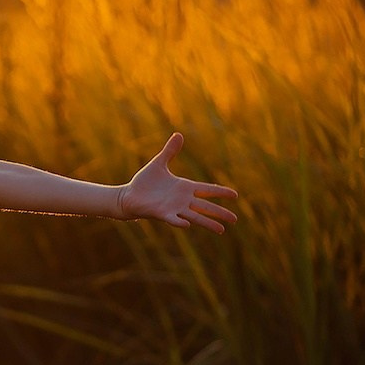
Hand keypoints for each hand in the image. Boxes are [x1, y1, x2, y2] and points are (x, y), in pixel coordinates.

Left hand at [120, 133, 238, 232]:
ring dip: (208, 222)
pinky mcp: (162, 214)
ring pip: (195, 216)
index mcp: (184, 188)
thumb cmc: (145, 182)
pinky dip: (179, 222)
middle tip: (235, 219)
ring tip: (221, 230)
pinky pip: (173, 219)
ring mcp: (173, 208)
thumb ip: (170, 151)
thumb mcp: (159, 163)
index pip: (207, 190)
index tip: (235, 195)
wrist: (129, 195)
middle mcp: (182, 200)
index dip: (220, 192)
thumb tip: (178, 134)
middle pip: (205, 207)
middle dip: (220, 212)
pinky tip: (187, 225)